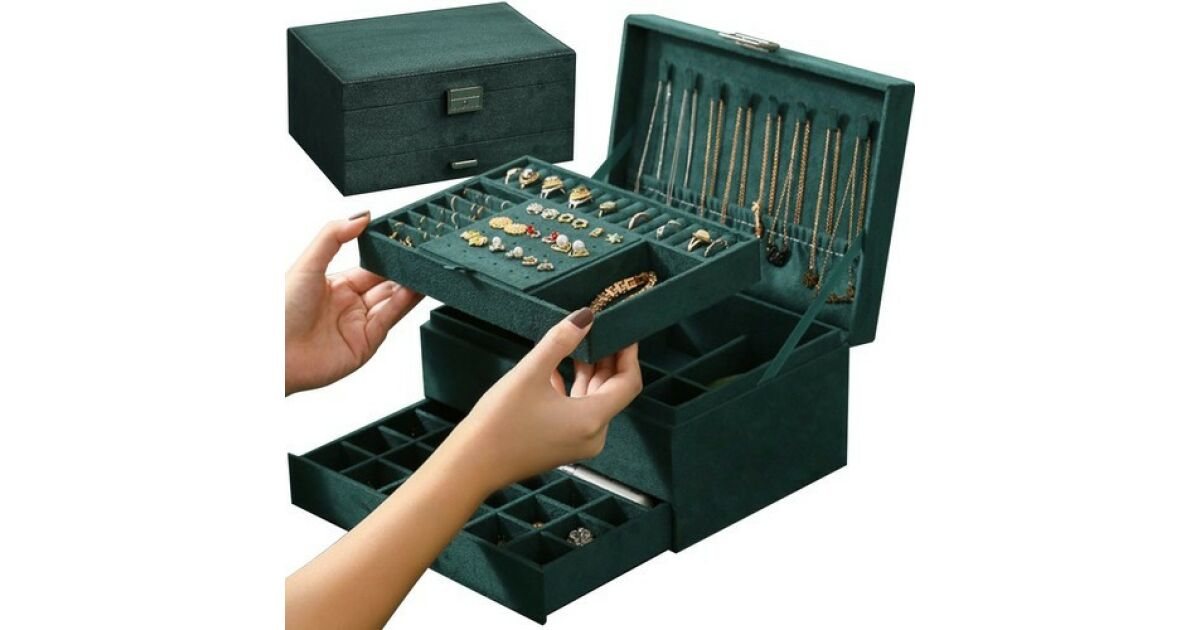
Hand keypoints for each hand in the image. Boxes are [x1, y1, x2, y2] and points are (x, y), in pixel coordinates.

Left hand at [285, 212, 422, 394]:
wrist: (274, 355)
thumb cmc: (279, 313)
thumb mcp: (307, 264)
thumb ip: (334, 237)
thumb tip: (360, 217)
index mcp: (336, 285)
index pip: (372, 267)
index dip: (388, 256)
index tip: (404, 242)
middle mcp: (350, 305)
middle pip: (386, 284)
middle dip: (404, 271)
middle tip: (420, 256)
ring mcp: (359, 325)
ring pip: (392, 301)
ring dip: (409, 287)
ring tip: (424, 270)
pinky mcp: (366, 344)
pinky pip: (388, 319)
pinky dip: (403, 304)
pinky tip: (413, 290)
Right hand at [442, 308, 641, 491]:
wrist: (471, 465)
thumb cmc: (499, 423)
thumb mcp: (530, 373)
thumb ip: (561, 341)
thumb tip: (585, 316)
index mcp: (592, 420)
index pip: (628, 382)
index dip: (629, 353)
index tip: (623, 329)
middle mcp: (592, 436)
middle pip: (613, 391)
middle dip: (607, 359)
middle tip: (598, 329)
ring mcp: (578, 444)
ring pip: (594, 400)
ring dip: (588, 373)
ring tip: (576, 344)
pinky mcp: (562, 445)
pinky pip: (578, 412)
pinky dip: (573, 389)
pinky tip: (555, 371)